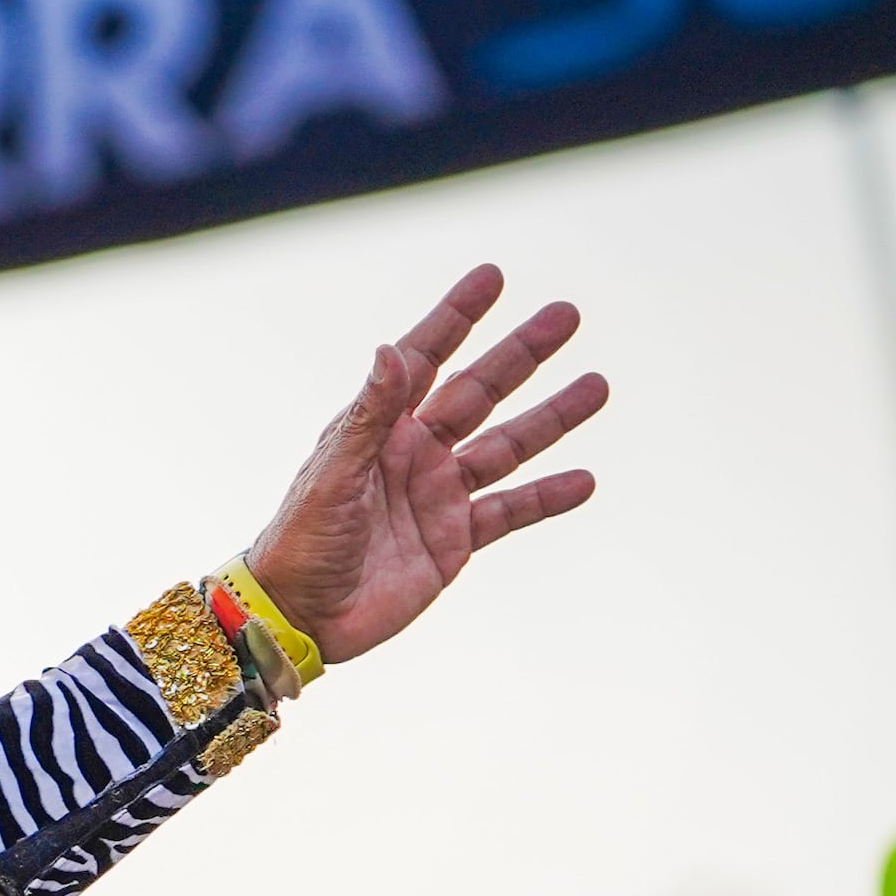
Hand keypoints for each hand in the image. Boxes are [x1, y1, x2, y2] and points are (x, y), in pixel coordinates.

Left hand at [239, 265, 610, 666]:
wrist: (299, 616)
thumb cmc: (300, 541)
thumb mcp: (333, 475)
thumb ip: (369, 416)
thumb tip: (392, 350)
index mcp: (380, 429)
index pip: (425, 359)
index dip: (456, 318)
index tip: (491, 278)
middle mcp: (415, 453)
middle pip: (480, 392)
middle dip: (522, 354)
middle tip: (566, 315)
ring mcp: (438, 495)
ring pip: (507, 446)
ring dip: (551, 417)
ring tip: (596, 385)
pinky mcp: (454, 541)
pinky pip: (510, 512)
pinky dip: (546, 497)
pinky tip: (583, 480)